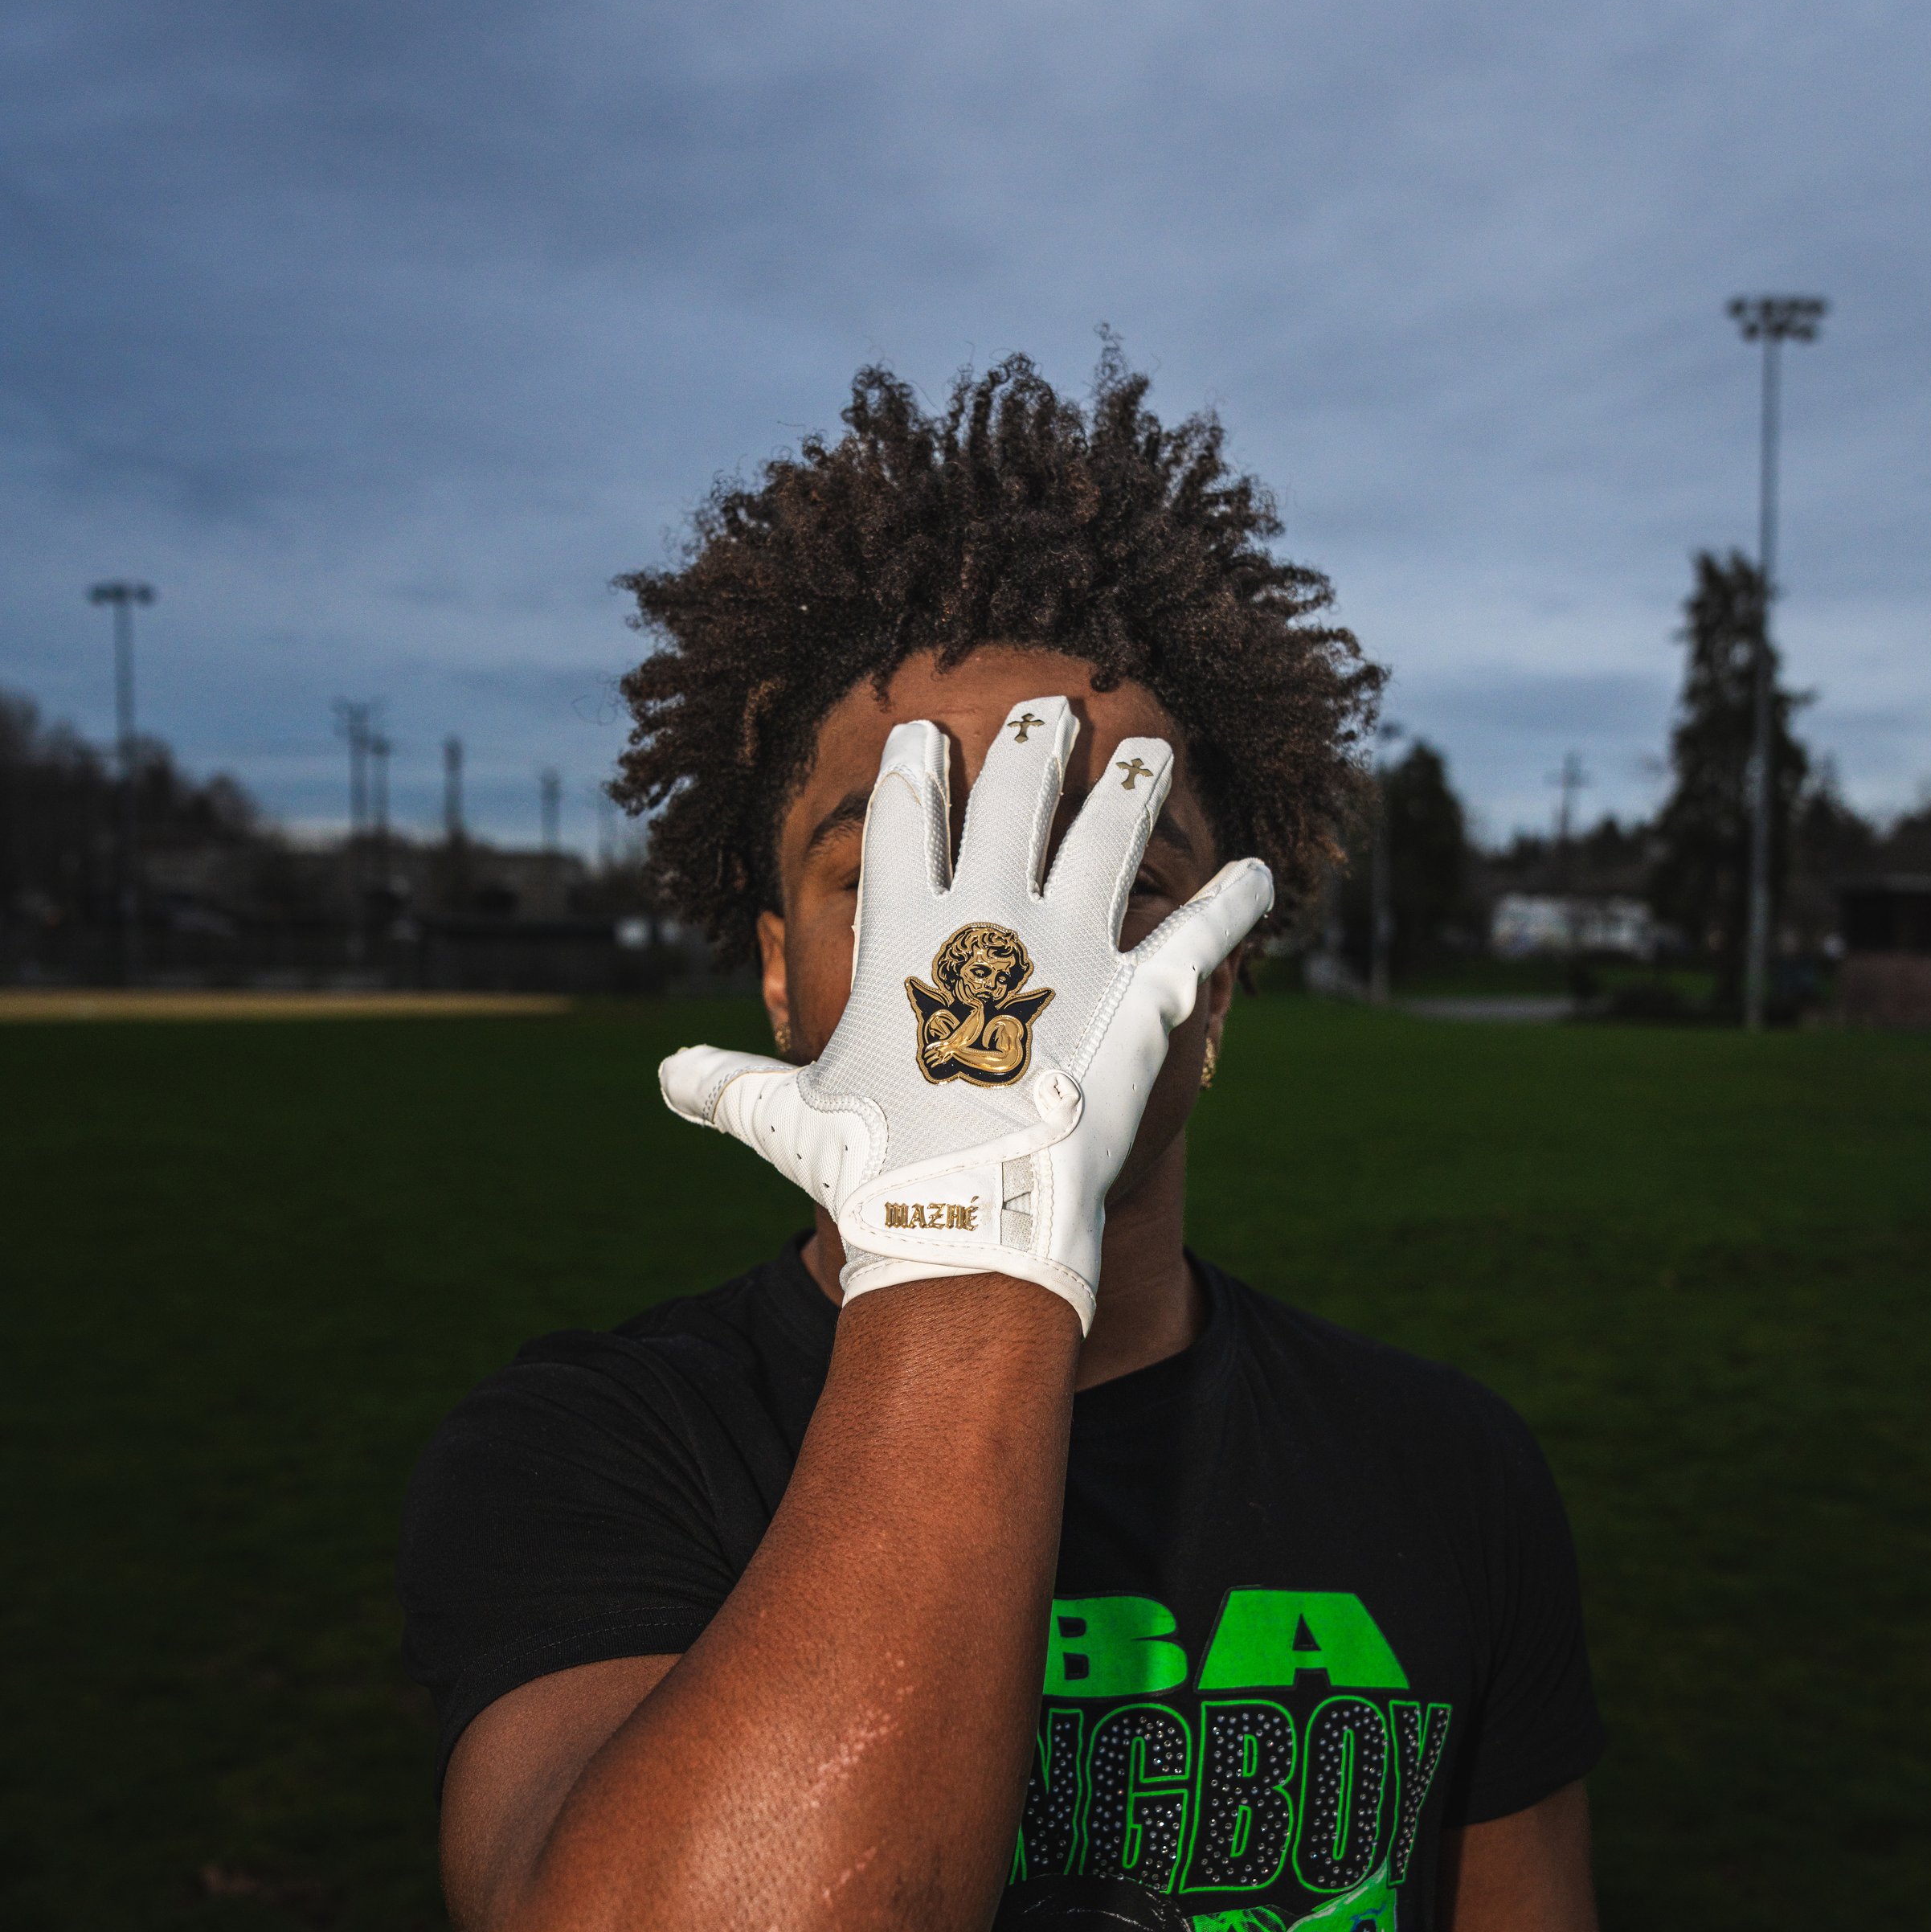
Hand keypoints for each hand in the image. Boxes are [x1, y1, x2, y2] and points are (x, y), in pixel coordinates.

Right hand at [659, 704, 1270, 1328]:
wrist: (966, 1222)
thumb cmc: (870, 1170)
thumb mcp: (785, 1118)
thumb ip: (729, 1085)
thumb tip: (668, 1079)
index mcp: (903, 928)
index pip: (905, 818)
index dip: (913, 769)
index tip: (923, 732)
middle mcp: (991, 914)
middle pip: (1016, 796)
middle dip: (1033, 743)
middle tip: (1051, 709)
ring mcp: (1072, 947)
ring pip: (1113, 834)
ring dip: (1136, 786)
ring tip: (1151, 749)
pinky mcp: (1143, 996)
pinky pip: (1201, 930)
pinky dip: (1237, 901)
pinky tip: (1262, 873)